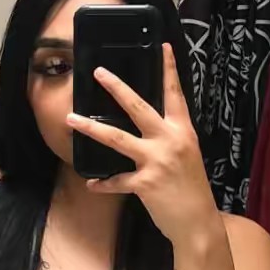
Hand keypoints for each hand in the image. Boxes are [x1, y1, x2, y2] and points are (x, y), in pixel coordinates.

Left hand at [66, 43, 221, 249]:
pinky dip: (103, 184)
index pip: (175, 95)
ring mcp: (157, 160)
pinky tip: (92, 184)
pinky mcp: (145, 182)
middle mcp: (170, 140)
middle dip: (116, 88)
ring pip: (117, 138)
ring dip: (92, 127)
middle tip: (98, 73)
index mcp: (184, 132)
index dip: (169, 70)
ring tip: (72, 119)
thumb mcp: (187, 157)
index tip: (161, 46)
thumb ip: (170, 141)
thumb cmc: (193, 191)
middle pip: (138, 107)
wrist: (198, 222)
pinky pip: (117, 180)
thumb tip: (149, 132)